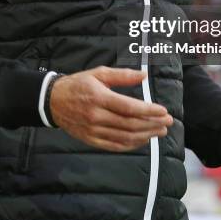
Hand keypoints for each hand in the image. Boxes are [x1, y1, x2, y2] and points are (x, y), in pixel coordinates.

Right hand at [49, 65, 172, 151]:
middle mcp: (96, 116)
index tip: (164, 111)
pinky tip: (142, 140)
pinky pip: (114, 145)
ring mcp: (93, 130)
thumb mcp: (98, 73)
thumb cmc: (78, 84)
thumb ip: (122, 75)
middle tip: (168, 122)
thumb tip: (144, 75)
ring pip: (124, 137)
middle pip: (129, 124)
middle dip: (152, 124)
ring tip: (159, 132)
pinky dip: (131, 145)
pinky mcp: (90, 140)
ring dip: (145, 136)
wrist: (52, 101)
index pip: (128, 107)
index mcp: (99, 97)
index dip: (148, 111)